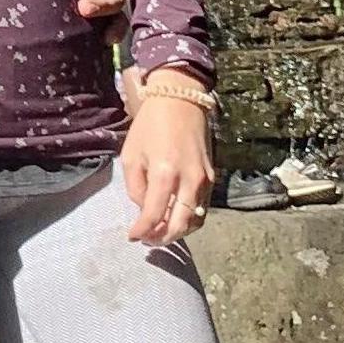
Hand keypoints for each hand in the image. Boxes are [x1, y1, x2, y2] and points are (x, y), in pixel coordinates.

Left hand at [120, 85, 216, 243]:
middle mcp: (189, 180)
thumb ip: (135, 187)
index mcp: (164, 173)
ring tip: (160, 233)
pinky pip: (202, 207)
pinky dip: (189, 218)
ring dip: (178, 232)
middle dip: (162, 238)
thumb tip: (143, 208)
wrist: (180, 101)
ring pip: (195, 220)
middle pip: (180, 225)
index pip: (153, 215)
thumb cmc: (150, 126)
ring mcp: (204, 180)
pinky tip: (174, 218)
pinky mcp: (212, 177)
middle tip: (148, 241)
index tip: (132, 237)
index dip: (141, 231)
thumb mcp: (131, 155)